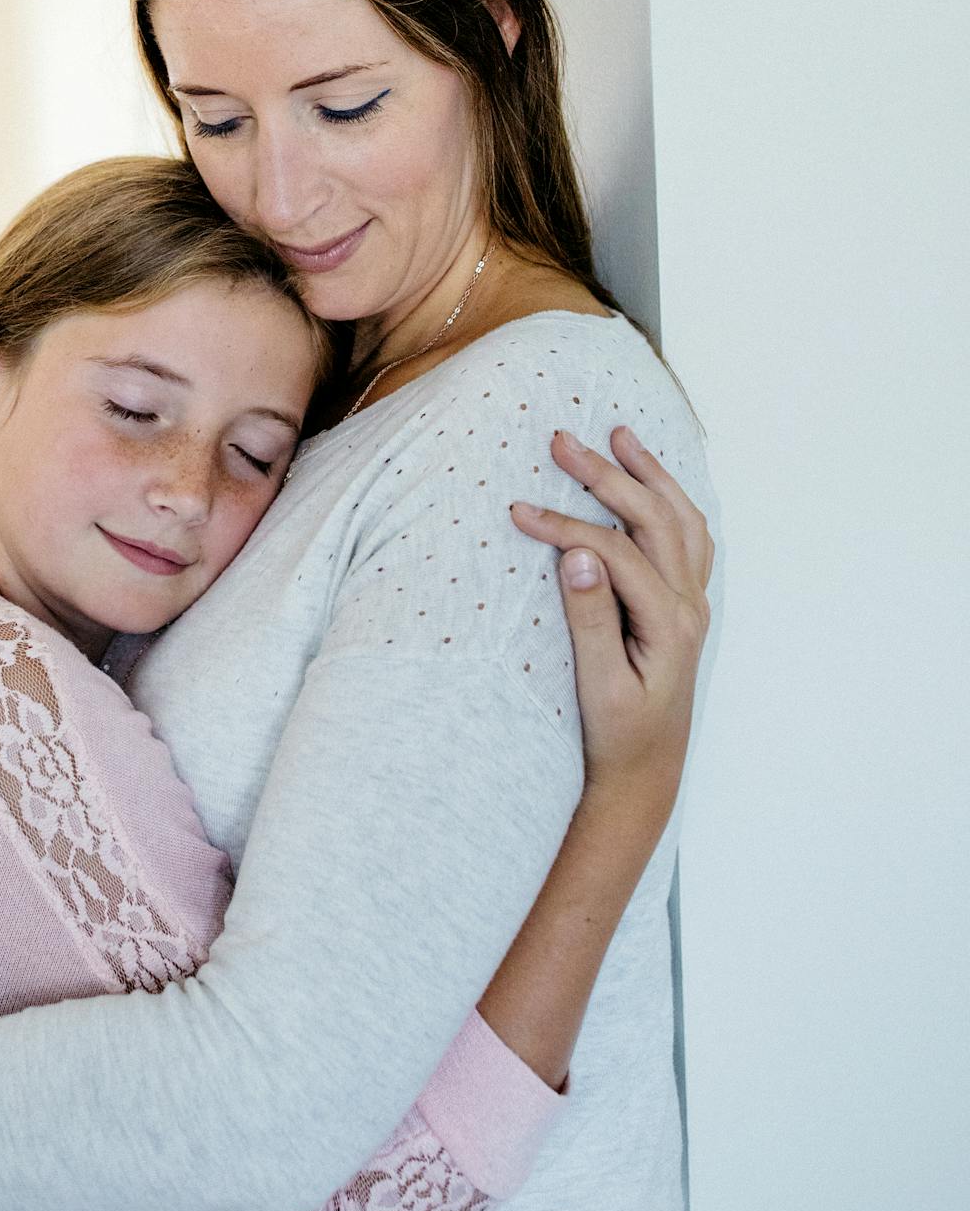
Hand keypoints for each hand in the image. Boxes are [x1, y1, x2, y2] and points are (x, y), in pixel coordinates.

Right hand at [510, 425, 713, 807]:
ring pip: (681, 520)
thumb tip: (578, 554)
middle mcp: (689, 606)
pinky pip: (687, 539)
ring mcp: (692, 605)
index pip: (614, 551)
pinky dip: (669, 500)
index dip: (565, 525)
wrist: (645, 774)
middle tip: (562, 440)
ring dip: (650, 474)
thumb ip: (591, 618)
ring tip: (619, 436)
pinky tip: (650, 484)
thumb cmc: (615, 736)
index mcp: (668, 623)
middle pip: (654, 518)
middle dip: (608, 474)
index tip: (517, 511)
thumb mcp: (597, 685)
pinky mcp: (683, 608)